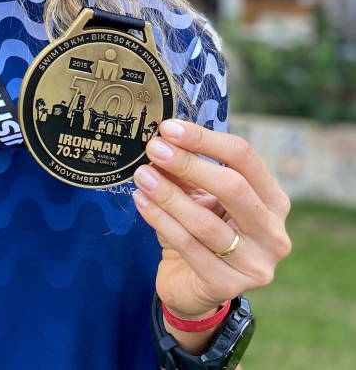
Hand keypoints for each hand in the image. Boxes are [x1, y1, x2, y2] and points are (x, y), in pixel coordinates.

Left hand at [132, 119, 290, 318]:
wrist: (192, 285)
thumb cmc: (200, 229)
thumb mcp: (198, 195)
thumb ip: (187, 169)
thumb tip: (162, 139)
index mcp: (272, 200)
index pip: (244, 158)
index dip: (205, 139)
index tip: (169, 128)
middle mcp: (273, 232)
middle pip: (232, 187)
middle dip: (188, 163)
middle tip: (155, 148)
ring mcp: (255, 263)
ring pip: (205, 221)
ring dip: (168, 194)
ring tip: (141, 175)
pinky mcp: (228, 286)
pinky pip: (188, 246)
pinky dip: (160, 219)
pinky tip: (141, 201)